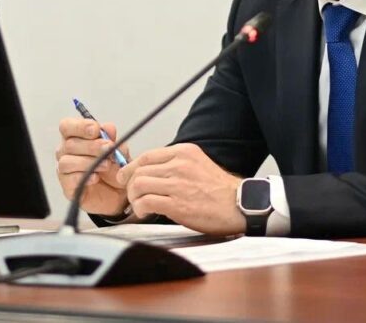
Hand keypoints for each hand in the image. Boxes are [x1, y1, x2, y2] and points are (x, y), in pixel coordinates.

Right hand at [55, 117, 130, 215]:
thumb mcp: (120, 152)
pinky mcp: (67, 187)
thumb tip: (108, 128)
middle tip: (108, 148)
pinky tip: (96, 177)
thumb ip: (114, 139)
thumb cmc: (114, 168)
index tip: (96, 130)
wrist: (118, 193)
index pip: (67, 126)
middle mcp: (66, 152)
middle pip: (69, 144)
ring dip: (88, 162)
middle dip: (91, 145)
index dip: (79, 126)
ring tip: (106, 165)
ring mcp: (65, 170)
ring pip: (67, 162)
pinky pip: (70, 180)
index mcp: (75, 137)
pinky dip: (84, 177)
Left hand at [118, 143, 243, 234]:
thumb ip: (176, 164)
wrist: (239, 205)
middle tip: (131, 194)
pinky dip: (140, 208)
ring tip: (138, 205)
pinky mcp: (177, 204)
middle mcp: (179, 165)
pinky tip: (144, 212)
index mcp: (183, 152)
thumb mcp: (198, 164)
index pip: (147, 156)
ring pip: (139, 185)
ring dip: (133, 197)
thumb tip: (153, 172)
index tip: (127, 175)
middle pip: (139, 170)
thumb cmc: (220, 190)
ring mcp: (177, 184)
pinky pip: (146, 202)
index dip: (132, 167)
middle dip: (130, 184)